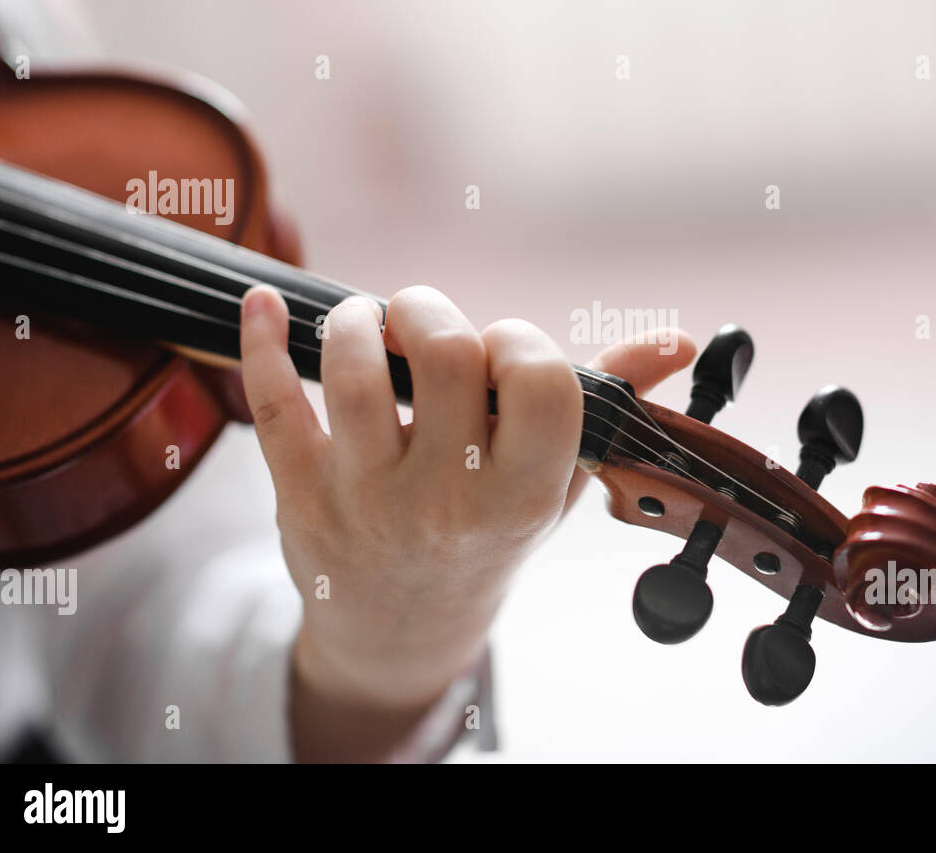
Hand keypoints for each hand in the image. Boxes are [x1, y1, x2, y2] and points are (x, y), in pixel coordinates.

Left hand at [238, 284, 692, 760]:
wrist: (401, 629)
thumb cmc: (487, 539)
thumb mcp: (553, 483)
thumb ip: (606, 405)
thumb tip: (675, 343)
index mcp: (521, 493)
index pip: (541, 381)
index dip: (520, 341)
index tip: (500, 350)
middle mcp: (448, 498)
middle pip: (445, 355)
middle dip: (431, 311)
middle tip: (423, 323)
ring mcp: (368, 497)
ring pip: (354, 372)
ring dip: (357, 321)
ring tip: (366, 325)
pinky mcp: (301, 493)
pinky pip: (273, 404)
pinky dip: (261, 343)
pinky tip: (262, 305)